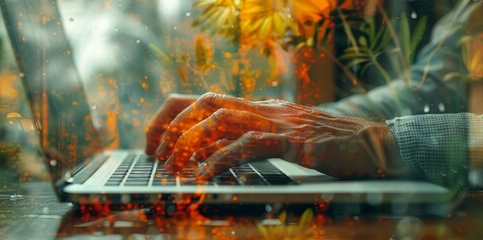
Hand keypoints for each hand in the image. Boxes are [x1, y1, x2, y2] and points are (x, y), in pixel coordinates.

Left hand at [150, 93, 406, 178]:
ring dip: (189, 142)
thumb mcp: (280, 141)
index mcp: (256, 108)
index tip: (155, 144)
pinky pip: (249, 144)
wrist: (375, 145)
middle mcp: (262, 109)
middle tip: (156, 157)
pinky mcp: (294, 139)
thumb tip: (210, 157)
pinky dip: (221, 159)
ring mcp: (278, 121)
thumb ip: (247, 142)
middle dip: (171, 128)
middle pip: (202, 103)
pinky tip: (205, 176)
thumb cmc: (328, 147)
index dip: (172, 117)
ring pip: (219, 118)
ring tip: (174, 168)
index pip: (202, 100)